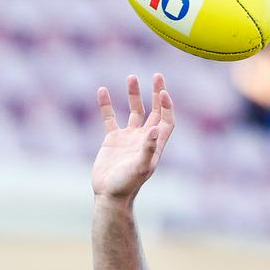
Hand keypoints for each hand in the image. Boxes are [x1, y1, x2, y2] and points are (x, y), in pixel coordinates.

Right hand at [92, 74, 174, 200]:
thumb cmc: (128, 184)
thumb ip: (148, 148)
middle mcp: (145, 138)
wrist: (110, 195)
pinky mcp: (112, 140)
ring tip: (131, 77)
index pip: (167, 120)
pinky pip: (110, 118)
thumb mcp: (141, 167)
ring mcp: (129, 138)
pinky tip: (103, 90)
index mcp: (156, 144)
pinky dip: (106, 105)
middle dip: (157, 93)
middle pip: (155, 111)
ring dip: (134, 95)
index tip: (162, 91)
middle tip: (157, 75)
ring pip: (134, 111)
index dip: (167, 106)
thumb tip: (155, 128)